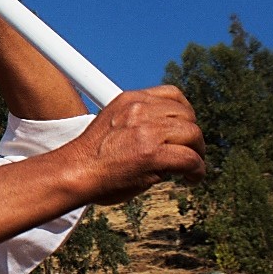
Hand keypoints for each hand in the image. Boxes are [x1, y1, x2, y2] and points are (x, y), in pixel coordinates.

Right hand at [54, 86, 205, 204]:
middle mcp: (140, 110)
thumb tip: (166, 135)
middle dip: (192, 134)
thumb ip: (138, 120)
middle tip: (190, 151)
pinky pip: (190, 159)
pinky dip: (197, 170)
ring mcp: (147, 131)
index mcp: (130, 100)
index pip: (172, 94)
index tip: (184, 129)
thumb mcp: (113, 122)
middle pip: (186, 115)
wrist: (75, 172)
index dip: (185, 113)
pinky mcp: (153, 155)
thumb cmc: (91, 156)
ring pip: (193, 134)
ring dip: (197, 152)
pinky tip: (191, 178)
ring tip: (192, 167)